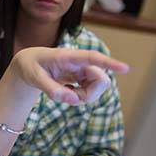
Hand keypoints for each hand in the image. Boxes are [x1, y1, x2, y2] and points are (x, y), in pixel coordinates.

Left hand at [10, 47, 128, 105]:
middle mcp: (80, 62)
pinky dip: (79, 97)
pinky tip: (66, 90)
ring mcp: (83, 70)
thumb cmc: (31, 67)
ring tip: (62, 91)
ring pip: (97, 89)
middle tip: (66, 95)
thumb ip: (51, 89)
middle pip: (100, 81)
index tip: (125, 68)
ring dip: (82, 96)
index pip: (92, 58)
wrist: (30, 63)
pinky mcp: (84, 77)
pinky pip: (91, 92)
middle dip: (88, 94)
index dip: (109, 63)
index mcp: (67, 57)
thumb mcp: (34, 78)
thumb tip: (72, 99)